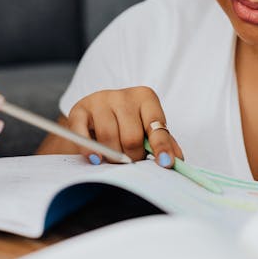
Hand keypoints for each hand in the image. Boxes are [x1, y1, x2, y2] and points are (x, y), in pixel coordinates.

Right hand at [66, 86, 182, 166]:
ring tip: (115, 160)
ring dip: (113, 157)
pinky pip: (83, 134)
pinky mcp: (79, 109)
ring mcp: (99, 100)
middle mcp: (122, 95)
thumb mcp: (147, 129)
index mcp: (145, 97)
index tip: (165, 163)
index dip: (161, 146)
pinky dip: (90, 150)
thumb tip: (178, 159)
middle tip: (132, 162)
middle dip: (133, 156)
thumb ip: (164, 142)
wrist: (94, 117)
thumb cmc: (127, 125)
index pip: (155, 124)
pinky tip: (96, 159)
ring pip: (109, 138)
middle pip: (131, 136)